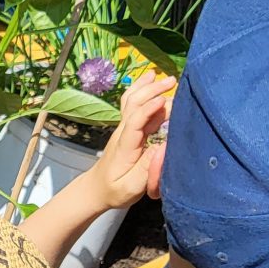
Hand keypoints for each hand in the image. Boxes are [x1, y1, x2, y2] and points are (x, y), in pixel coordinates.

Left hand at [92, 74, 175, 209]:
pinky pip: (132, 104)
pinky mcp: (127, 129)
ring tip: (163, 76)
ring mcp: (124, 128)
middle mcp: (123, 133)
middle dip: (152, 90)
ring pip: (132, 101)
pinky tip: (149, 79)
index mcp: (125, 146)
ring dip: (147, 87)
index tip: (164, 100)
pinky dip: (141, 89)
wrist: (96, 189)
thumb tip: (163, 147)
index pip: (135, 122)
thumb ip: (146, 169)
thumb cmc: (114, 191)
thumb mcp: (131, 187)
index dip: (149, 109)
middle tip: (172, 81)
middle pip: (134, 105)